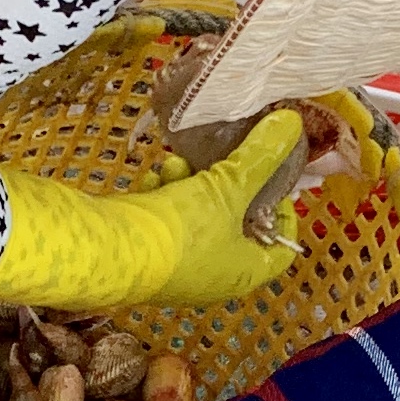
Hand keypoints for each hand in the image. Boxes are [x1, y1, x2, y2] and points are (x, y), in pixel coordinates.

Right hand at [0, 107, 304, 307]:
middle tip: (229, 159)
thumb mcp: (227, 187)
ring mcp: (178, 267)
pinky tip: (156, 176)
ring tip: (180, 162)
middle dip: (230, 186)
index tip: (278, 181)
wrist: (107, 250)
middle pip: (238, 225)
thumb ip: (260, 155)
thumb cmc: (181, 231)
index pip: (283, 249)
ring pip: (199, 215)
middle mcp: (214, 277)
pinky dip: (166, 194)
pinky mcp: (148, 252)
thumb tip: (292, 123)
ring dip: (192, 183)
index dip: (287, 215)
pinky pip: (167, 218)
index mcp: (244, 272)